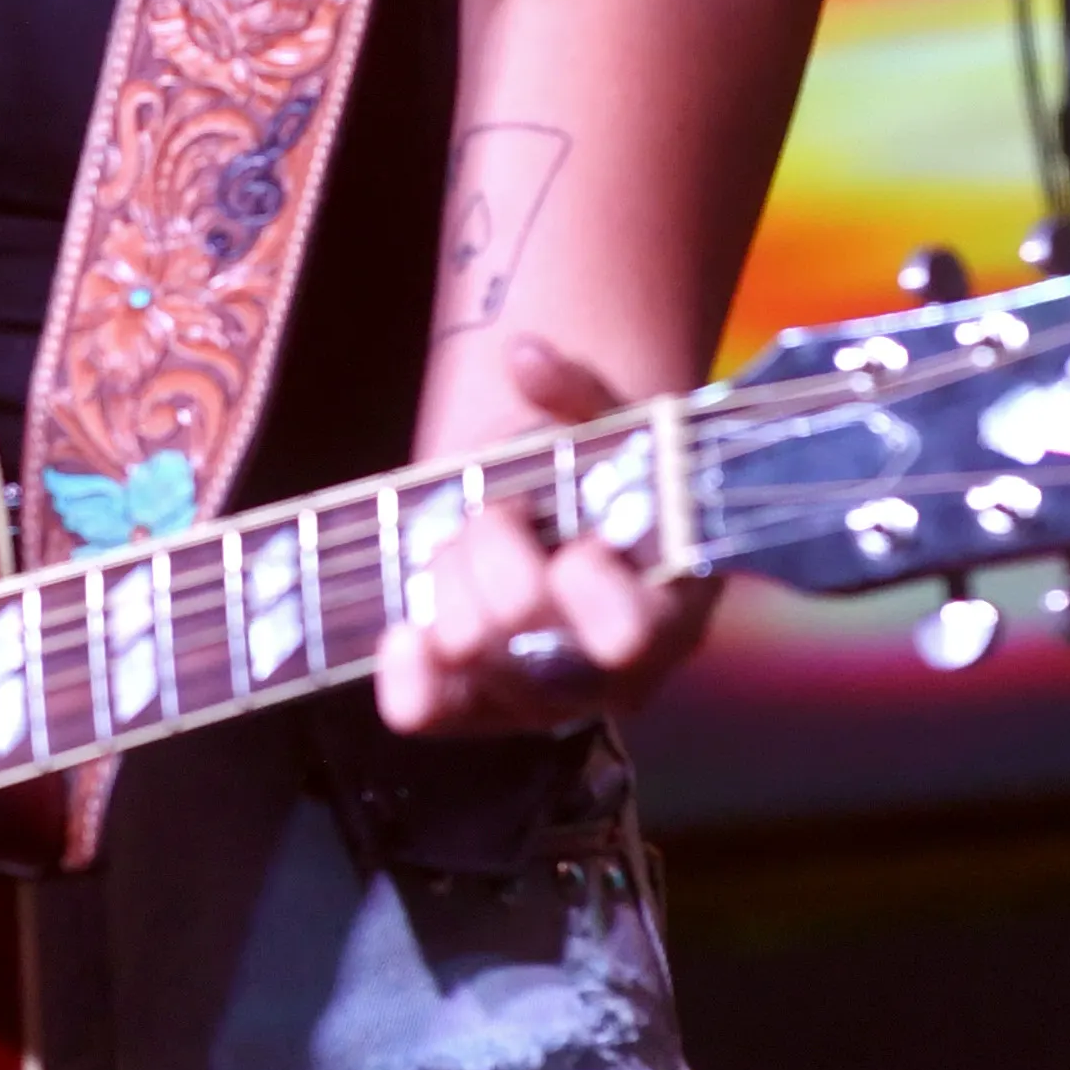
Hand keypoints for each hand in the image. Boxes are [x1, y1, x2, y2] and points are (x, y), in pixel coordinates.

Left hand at [373, 333, 714, 738]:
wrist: (571, 542)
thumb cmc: (607, 488)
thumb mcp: (615, 433)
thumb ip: (580, 394)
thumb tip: (524, 356)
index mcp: (666, 618)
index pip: (623, 634)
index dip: (584, 579)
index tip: (577, 539)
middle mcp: (606, 679)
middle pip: (520, 620)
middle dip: (492, 539)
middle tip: (499, 511)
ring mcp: (538, 702)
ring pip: (463, 648)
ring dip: (447, 574)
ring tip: (465, 547)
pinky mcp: (477, 713)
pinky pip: (422, 712)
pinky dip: (403, 666)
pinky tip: (406, 626)